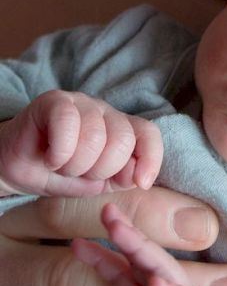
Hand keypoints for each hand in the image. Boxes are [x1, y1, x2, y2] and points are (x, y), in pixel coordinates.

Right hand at [0, 90, 162, 196]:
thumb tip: (138, 175)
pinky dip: (60, 153)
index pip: (148, 135)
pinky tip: (51, 159)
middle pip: (123, 139)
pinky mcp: (55, 101)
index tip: (141, 183)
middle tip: (80, 174)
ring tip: (62, 166)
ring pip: (95, 136)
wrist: (16, 168)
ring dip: (76, 164)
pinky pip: (67, 123)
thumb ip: (120, 178)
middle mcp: (106, 113)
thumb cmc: (59, 174)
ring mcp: (82, 103)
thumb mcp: (95, 184)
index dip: (151, 158)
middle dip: (102, 169)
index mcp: (122, 131)